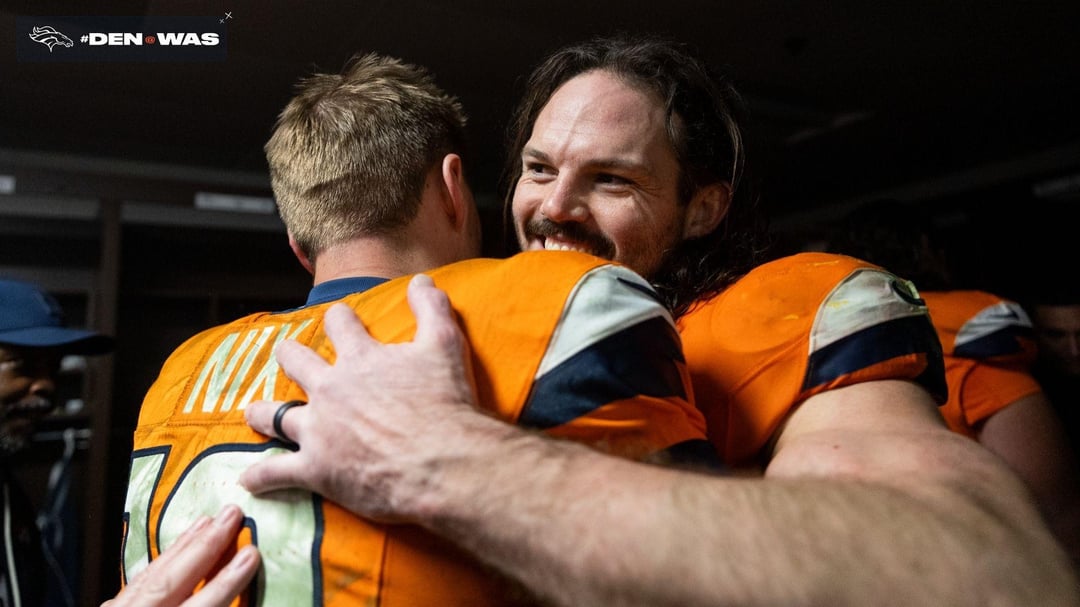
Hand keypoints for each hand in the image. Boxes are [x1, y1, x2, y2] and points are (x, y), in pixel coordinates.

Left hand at [102, 504, 258, 606]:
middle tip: (232, 513)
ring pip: (153, 572)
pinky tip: (175, 549)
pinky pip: (138, 580)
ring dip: (184, 545)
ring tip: (208, 520)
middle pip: (173, 578)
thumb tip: (236, 599)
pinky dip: (161, 560)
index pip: (200, 606)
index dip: (226, 580)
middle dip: (206, 544)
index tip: (250, 555)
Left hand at [240, 274, 491, 520]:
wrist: (441, 463)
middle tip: (285, 353)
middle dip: (289, 356)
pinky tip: (248, 480)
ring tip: (252, 412)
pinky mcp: (316, 469)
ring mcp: (318, 430)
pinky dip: (261, 476)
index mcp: (360, 359)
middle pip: (296, 363)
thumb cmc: (445, 404)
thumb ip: (431, 309)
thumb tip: (421, 280)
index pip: (340, 324)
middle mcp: (331, 390)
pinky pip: (276, 472)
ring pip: (276, 416)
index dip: (340, 318)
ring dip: (262, 413)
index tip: (339, 317)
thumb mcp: (445, 345)